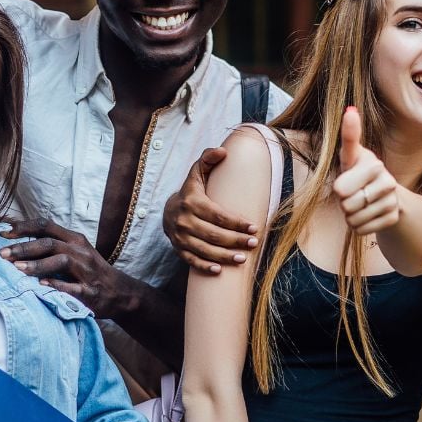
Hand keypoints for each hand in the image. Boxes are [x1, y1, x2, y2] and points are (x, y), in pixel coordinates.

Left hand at [0, 217, 127, 316]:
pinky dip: (57, 285)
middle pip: (50, 243)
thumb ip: (51, 246)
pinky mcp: (91, 291)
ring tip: (17, 269)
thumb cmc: (91, 271)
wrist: (121, 293)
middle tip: (2, 254)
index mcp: (75, 240)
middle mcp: (81, 251)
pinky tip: (42, 286)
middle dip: (24, 248)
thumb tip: (16, 242)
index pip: (46, 226)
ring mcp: (87, 271)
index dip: (24, 227)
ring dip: (38, 264)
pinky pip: (73, 286)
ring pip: (61, 261)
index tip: (2, 232)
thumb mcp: (75, 252)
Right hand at [163, 147, 258, 274]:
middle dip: (235, 240)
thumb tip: (223, 151)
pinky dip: (205, 266)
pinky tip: (220, 270)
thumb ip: (209, 159)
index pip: (218, 215)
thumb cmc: (191, 191)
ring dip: (224, 256)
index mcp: (192, 202)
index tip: (254, 227)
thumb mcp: (198, 172)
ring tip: (243, 259)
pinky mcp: (178, 249)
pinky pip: (191, 260)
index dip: (237, 223)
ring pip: (204, 249)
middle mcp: (184, 221)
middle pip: (214, 234)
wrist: (168, 209)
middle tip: (253, 244)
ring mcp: (180, 237)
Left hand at [332, 107, 399, 235]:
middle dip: (342, 202)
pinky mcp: (394, 216)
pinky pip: (361, 228)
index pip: (352, 151)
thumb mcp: (349, 161)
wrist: (382, 199)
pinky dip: (358, 226)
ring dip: (349, 216)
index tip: (349, 113)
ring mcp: (392, 197)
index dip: (348, 143)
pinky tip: (365, 215)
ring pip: (353, 216)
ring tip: (357, 205)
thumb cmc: (357, 176)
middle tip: (350, 195)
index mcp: (370, 161)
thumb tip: (351, 110)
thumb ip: (349, 141)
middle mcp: (385, 177)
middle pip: (345, 199)